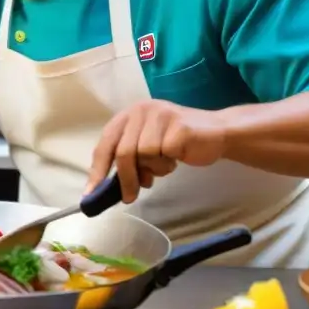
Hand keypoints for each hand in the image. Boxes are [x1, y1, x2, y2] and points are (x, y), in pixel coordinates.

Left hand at [86, 100, 227, 203]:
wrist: (217, 133)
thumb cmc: (178, 143)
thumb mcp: (147, 146)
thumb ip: (129, 159)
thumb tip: (106, 188)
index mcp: (129, 114)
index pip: (106, 143)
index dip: (97, 170)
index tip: (91, 194)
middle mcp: (141, 110)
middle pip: (123, 152)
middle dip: (126, 180)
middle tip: (130, 198)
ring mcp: (160, 116)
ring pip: (144, 155)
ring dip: (154, 169)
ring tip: (166, 164)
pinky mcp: (178, 127)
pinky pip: (163, 156)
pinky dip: (167, 165)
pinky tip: (177, 157)